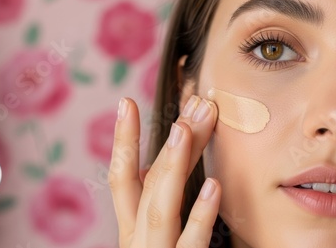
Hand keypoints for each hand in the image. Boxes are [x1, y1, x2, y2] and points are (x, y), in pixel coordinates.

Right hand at [109, 96, 220, 246]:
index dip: (123, 140)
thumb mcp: (152, 236)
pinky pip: (191, 244)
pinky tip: (214, 186)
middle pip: (149, 183)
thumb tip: (153, 168)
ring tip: (185, 129)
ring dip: (172, 165)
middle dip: (168, 141)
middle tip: (195, 103)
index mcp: (132, 227)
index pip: (122, 178)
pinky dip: (200, 215)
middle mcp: (139, 239)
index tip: (126, 102)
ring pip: (161, 207)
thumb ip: (153, 204)